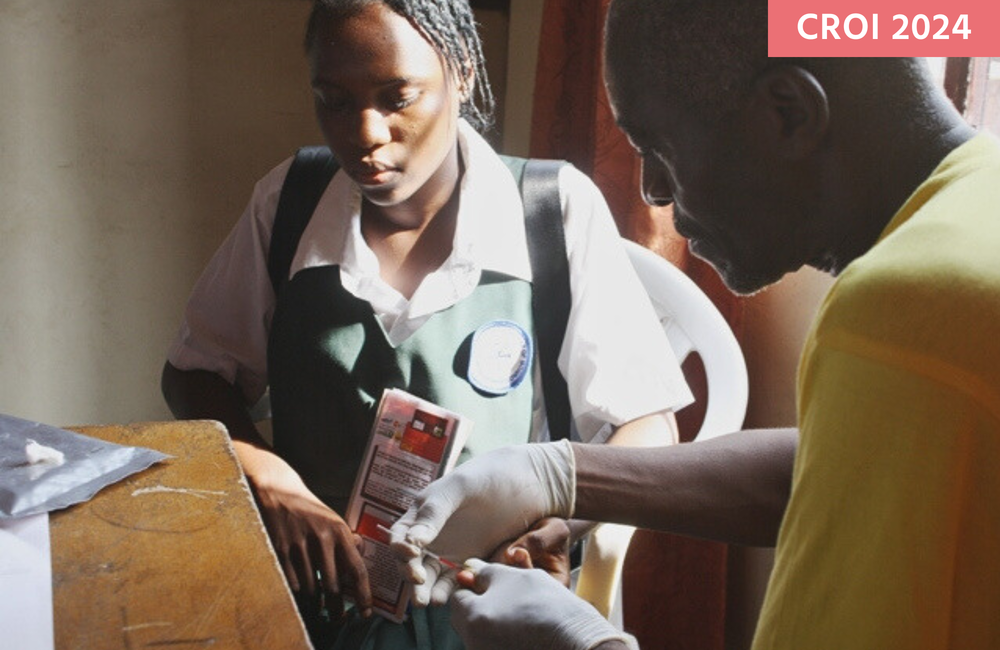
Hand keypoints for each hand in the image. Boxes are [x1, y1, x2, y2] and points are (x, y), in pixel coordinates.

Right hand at [243, 447, 371, 617]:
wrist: (278, 492)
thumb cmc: (309, 509)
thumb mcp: (333, 518)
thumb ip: (347, 538)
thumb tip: (361, 554)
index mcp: (339, 531)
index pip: (356, 569)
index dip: (363, 594)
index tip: (366, 611)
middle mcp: (322, 539)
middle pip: (333, 585)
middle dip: (338, 608)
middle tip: (339, 618)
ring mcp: (300, 545)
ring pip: (311, 588)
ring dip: (317, 604)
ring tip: (321, 610)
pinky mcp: (281, 549)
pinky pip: (292, 582)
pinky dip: (299, 593)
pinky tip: (303, 596)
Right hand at [389, 441, 576, 605]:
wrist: (529, 482)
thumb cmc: (489, 476)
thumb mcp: (459, 487)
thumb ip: (434, 513)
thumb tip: (411, 543)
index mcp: (423, 513)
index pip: (400, 537)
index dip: (399, 549)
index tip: (411, 555)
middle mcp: (433, 535)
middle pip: (412, 562)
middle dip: (411, 576)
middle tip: (419, 586)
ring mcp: (452, 550)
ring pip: (432, 577)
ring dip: (428, 590)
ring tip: (433, 601)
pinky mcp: (473, 562)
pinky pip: (457, 581)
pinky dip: (452, 591)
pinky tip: (454, 597)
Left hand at [451, 559, 632, 649]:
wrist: (576, 639)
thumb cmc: (545, 603)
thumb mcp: (514, 577)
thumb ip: (486, 573)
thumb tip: (469, 571)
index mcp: (471, 619)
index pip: (458, 598)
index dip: (474, 586)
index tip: (492, 582)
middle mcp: (473, 642)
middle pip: (466, 618)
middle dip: (481, 605)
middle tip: (508, 596)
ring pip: (481, 631)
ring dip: (494, 619)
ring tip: (521, 612)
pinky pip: (496, 643)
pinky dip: (505, 635)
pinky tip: (526, 629)